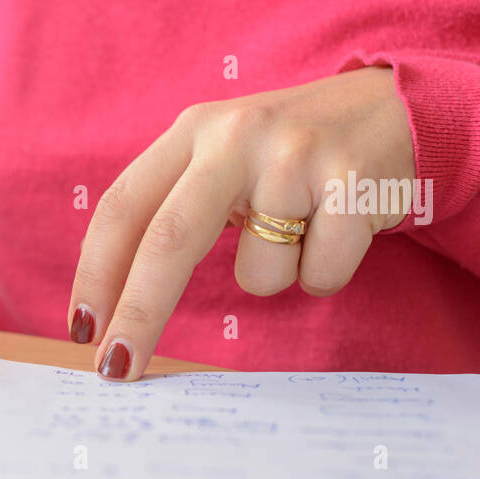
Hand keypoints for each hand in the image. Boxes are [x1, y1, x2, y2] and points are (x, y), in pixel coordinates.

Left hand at [68, 67, 414, 379]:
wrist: (397, 109)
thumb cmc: (289, 157)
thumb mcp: (222, 160)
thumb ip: (173, 209)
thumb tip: (115, 307)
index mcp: (191, 131)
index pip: (123, 208)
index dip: (95, 274)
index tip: (82, 330)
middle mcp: (235, 136)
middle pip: (168, 241)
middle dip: (138, 314)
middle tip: (117, 368)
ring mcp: (295, 156)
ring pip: (257, 276)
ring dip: (275, 275)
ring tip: (302, 229)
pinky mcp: (351, 183)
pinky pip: (316, 276)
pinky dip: (325, 271)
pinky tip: (338, 229)